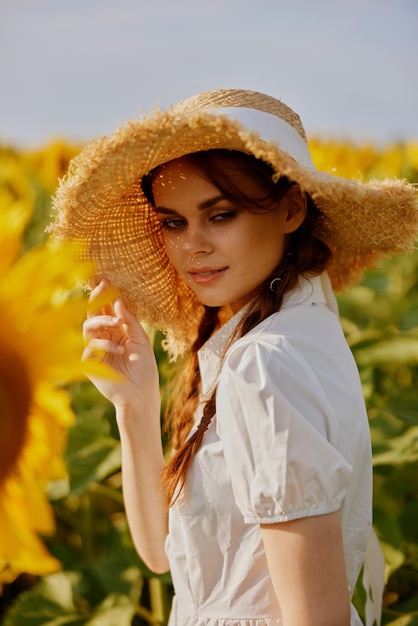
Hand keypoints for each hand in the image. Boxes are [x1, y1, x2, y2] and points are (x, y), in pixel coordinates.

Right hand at [82, 279, 159, 409]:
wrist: (141, 392)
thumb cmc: (144, 367)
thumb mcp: (141, 339)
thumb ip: (129, 320)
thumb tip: (117, 300)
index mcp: (116, 330)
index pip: (106, 309)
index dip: (104, 295)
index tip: (106, 280)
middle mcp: (103, 337)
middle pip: (94, 314)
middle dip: (96, 299)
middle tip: (101, 287)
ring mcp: (95, 349)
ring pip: (88, 326)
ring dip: (101, 321)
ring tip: (116, 324)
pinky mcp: (89, 362)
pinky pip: (90, 346)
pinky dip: (104, 345)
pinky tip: (119, 350)